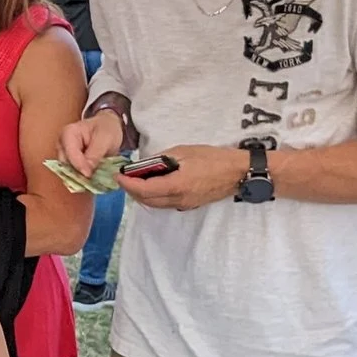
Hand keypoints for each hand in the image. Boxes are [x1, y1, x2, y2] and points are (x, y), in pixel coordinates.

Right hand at [59, 110, 125, 175]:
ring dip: (81, 177)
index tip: (89, 175)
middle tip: (93, 180)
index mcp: (68, 133)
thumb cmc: (106, 129)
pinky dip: (83, 178)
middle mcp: (62, 145)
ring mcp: (64, 155)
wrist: (109, 127)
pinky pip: (73, 174)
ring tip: (95, 180)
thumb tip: (86, 173)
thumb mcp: (105, 139)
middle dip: (79, 174)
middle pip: (65, 165)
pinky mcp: (70, 163)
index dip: (79, 166)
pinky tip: (93, 180)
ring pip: (68, 171)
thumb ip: (95, 155)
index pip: (70, 154)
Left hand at [120, 144, 246, 211]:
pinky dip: (154, 197)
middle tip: (124, 178)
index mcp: (177, 185)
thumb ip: (162, 159)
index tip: (118, 176)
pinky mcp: (190, 204)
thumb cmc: (213, 158)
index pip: (145, 189)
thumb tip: (146, 164)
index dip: (128, 184)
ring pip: (155, 205)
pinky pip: (166, 204)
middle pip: (147, 200)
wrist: (238, 172)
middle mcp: (179, 199)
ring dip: (142, 196)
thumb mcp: (184, 151)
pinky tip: (152, 186)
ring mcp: (185, 204)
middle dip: (131, 191)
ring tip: (135, 182)